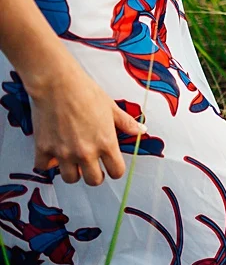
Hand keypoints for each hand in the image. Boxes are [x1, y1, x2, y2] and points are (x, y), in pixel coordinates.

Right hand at [25, 55, 145, 185]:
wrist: (57, 84)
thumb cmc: (86, 92)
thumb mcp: (111, 107)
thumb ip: (127, 123)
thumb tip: (142, 131)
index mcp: (106, 143)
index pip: (116, 171)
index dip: (115, 170)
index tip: (111, 165)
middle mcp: (86, 152)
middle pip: (94, 180)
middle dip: (95, 174)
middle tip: (92, 165)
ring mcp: (64, 153)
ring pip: (71, 178)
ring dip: (73, 171)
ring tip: (73, 159)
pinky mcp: (44, 149)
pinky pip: (44, 168)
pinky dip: (48, 164)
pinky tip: (53, 153)